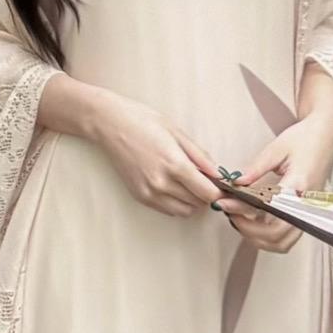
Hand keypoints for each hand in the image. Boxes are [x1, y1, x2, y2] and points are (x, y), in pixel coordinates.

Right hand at [85, 94, 224, 220]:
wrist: (110, 125)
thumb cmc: (144, 122)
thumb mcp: (177, 132)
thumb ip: (200, 156)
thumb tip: (219, 173)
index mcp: (175, 165)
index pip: (208, 193)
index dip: (219, 191)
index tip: (222, 184)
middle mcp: (162, 184)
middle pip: (198, 204)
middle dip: (206, 194)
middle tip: (206, 180)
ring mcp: (149, 193)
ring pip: (184, 211)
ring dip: (192, 201)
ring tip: (189, 183)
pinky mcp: (140, 197)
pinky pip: (168, 210)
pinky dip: (177, 202)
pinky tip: (174, 185)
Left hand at [219, 107, 332, 254]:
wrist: (326, 136)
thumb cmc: (305, 138)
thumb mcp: (277, 148)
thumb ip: (256, 168)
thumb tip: (235, 183)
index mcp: (298, 184)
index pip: (267, 209)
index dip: (242, 210)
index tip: (224, 204)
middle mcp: (305, 203)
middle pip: (276, 235)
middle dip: (248, 230)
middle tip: (230, 214)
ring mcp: (308, 211)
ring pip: (283, 243)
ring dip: (259, 238)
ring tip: (240, 220)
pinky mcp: (306, 214)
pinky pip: (288, 237)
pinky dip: (270, 237)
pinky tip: (255, 222)